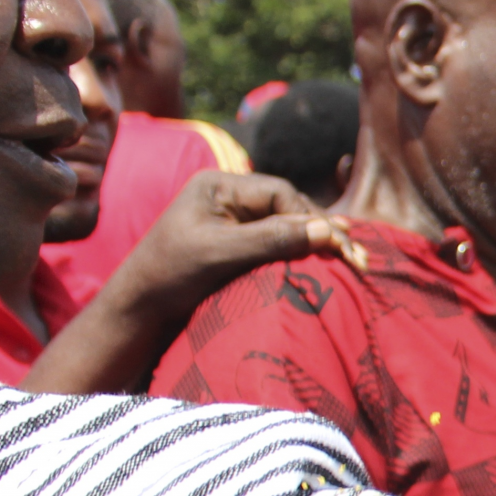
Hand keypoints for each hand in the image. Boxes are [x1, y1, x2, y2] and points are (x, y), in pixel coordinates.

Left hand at [112, 170, 363, 325]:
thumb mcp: (221, 253)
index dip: (311, 218)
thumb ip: (273, 238)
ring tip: (351, 257)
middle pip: (288, 207)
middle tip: (356, 255)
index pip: (280, 193)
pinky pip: (277, 242)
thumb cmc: (169, 276)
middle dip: (321, 230)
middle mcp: (228, 198)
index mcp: (219, 186)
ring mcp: (233, 222)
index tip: (336, 244)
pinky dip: (301, 253)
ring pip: (286, 225)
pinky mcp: (236, 245)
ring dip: (316, 243)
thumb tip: (327, 230)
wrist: (138, 309)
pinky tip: (324, 261)